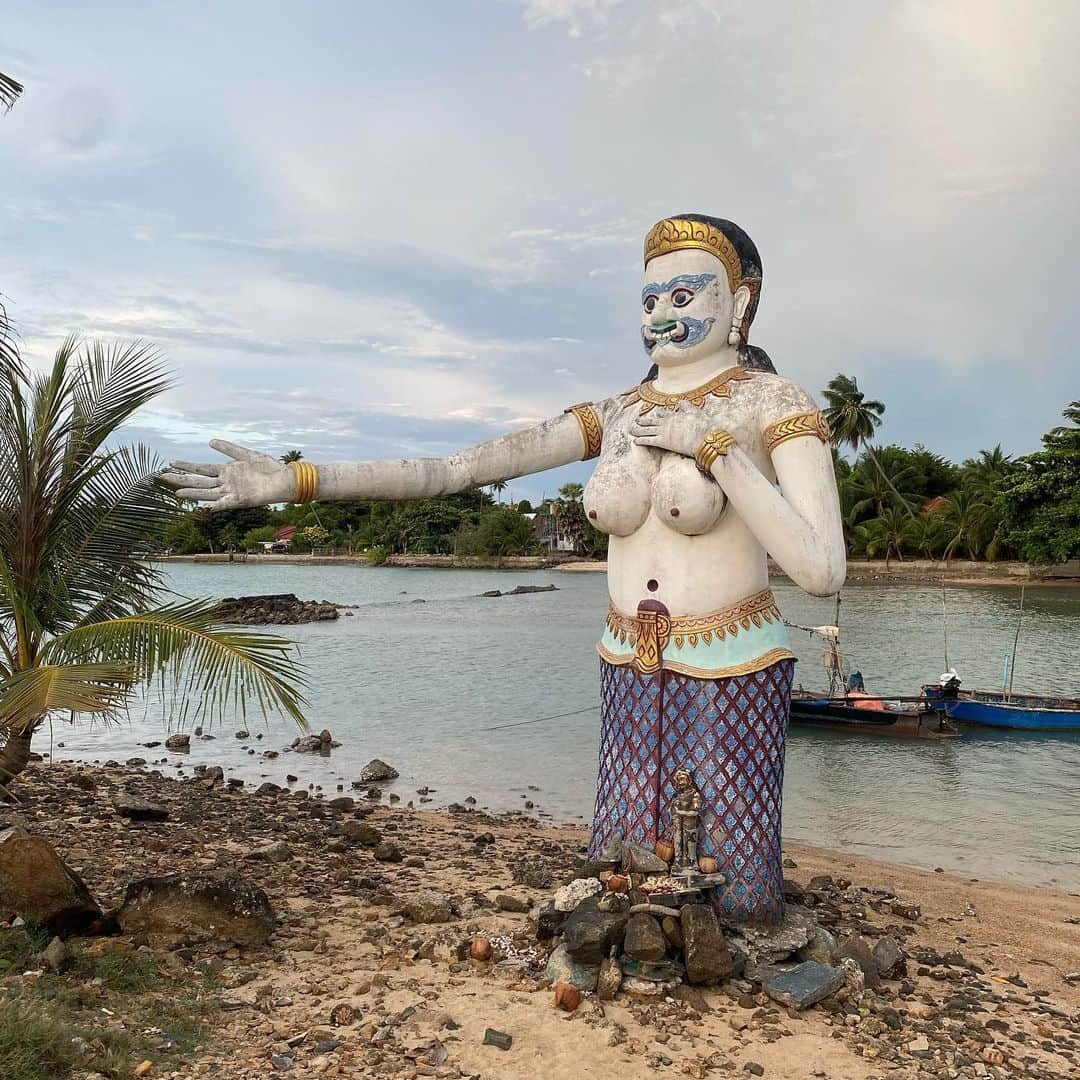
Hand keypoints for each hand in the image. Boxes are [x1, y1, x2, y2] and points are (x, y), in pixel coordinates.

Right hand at [161, 440, 293, 509]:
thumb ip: (229, 449)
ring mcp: (232, 492)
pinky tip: (204, 506)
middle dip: (181, 479)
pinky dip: (215, 505)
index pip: (201, 469)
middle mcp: (226, 482)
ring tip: (177, 492)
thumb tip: (210, 441)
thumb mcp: (247, 455)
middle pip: (199, 481)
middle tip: (162, 476)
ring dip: (192, 492)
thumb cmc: (269, 468)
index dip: (186, 466)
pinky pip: (224, 504)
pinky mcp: (241, 500)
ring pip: (207, 493)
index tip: (171, 463)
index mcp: (226, 470)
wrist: (286, 479)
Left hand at [630, 405, 721, 459]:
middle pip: (650, 421)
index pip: (661, 413)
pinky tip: (635, 440)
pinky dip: (641, 440)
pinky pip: (648, 440)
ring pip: (646, 430)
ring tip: (631, 429)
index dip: (655, 414)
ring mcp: (663, 432)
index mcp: (674, 414)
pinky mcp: (663, 442)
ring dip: (637, 430)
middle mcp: (666, 422)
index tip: (649, 414)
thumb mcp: (695, 411)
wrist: (705, 438)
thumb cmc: (703, 426)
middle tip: (635, 420)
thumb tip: (680, 401)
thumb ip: (686, 406)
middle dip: (642, 421)